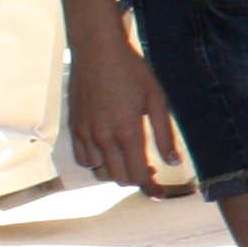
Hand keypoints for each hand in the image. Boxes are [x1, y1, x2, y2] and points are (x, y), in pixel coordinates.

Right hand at [67, 28, 180, 192]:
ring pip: (99, 171)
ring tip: (131, 162)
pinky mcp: (74, 127)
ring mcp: (85, 134)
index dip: (150, 188)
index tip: (160, 194)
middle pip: (118, 178)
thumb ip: (164, 135)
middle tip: (150, 173)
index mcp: (126, 133)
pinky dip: (97, 163)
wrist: (97, 52)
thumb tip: (173, 162)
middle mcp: (103, 138)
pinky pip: (84, 158)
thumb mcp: (157, 100)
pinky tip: (110, 152)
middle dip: (136, 181)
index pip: (137, 174)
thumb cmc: (132, 72)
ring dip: (116, 173)